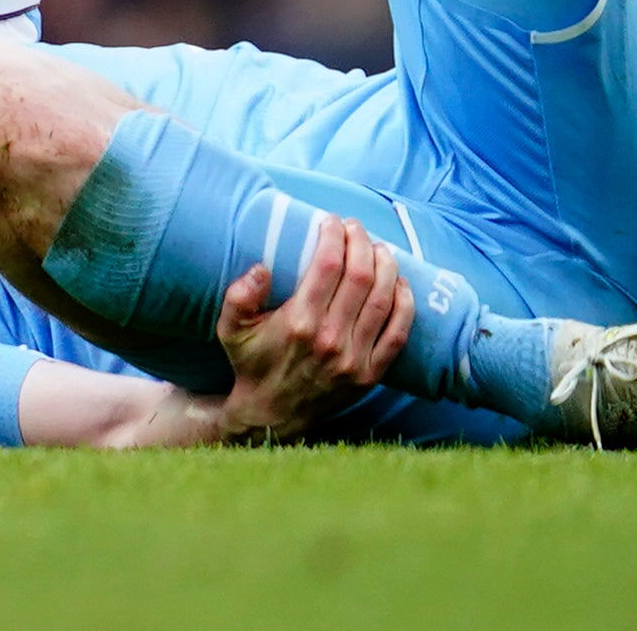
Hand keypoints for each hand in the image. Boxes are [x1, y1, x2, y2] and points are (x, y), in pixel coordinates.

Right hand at [213, 216, 413, 441]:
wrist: (271, 416)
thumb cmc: (253, 364)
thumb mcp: (231, 330)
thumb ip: (239, 296)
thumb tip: (262, 267)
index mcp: (298, 322)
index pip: (328, 265)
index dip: (334, 236)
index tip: (331, 221)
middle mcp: (330, 339)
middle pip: (360, 275)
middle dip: (361, 242)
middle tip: (356, 228)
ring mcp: (354, 359)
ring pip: (383, 299)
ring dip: (386, 266)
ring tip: (379, 248)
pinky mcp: (370, 375)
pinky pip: (398, 333)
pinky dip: (405, 304)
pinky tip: (400, 283)